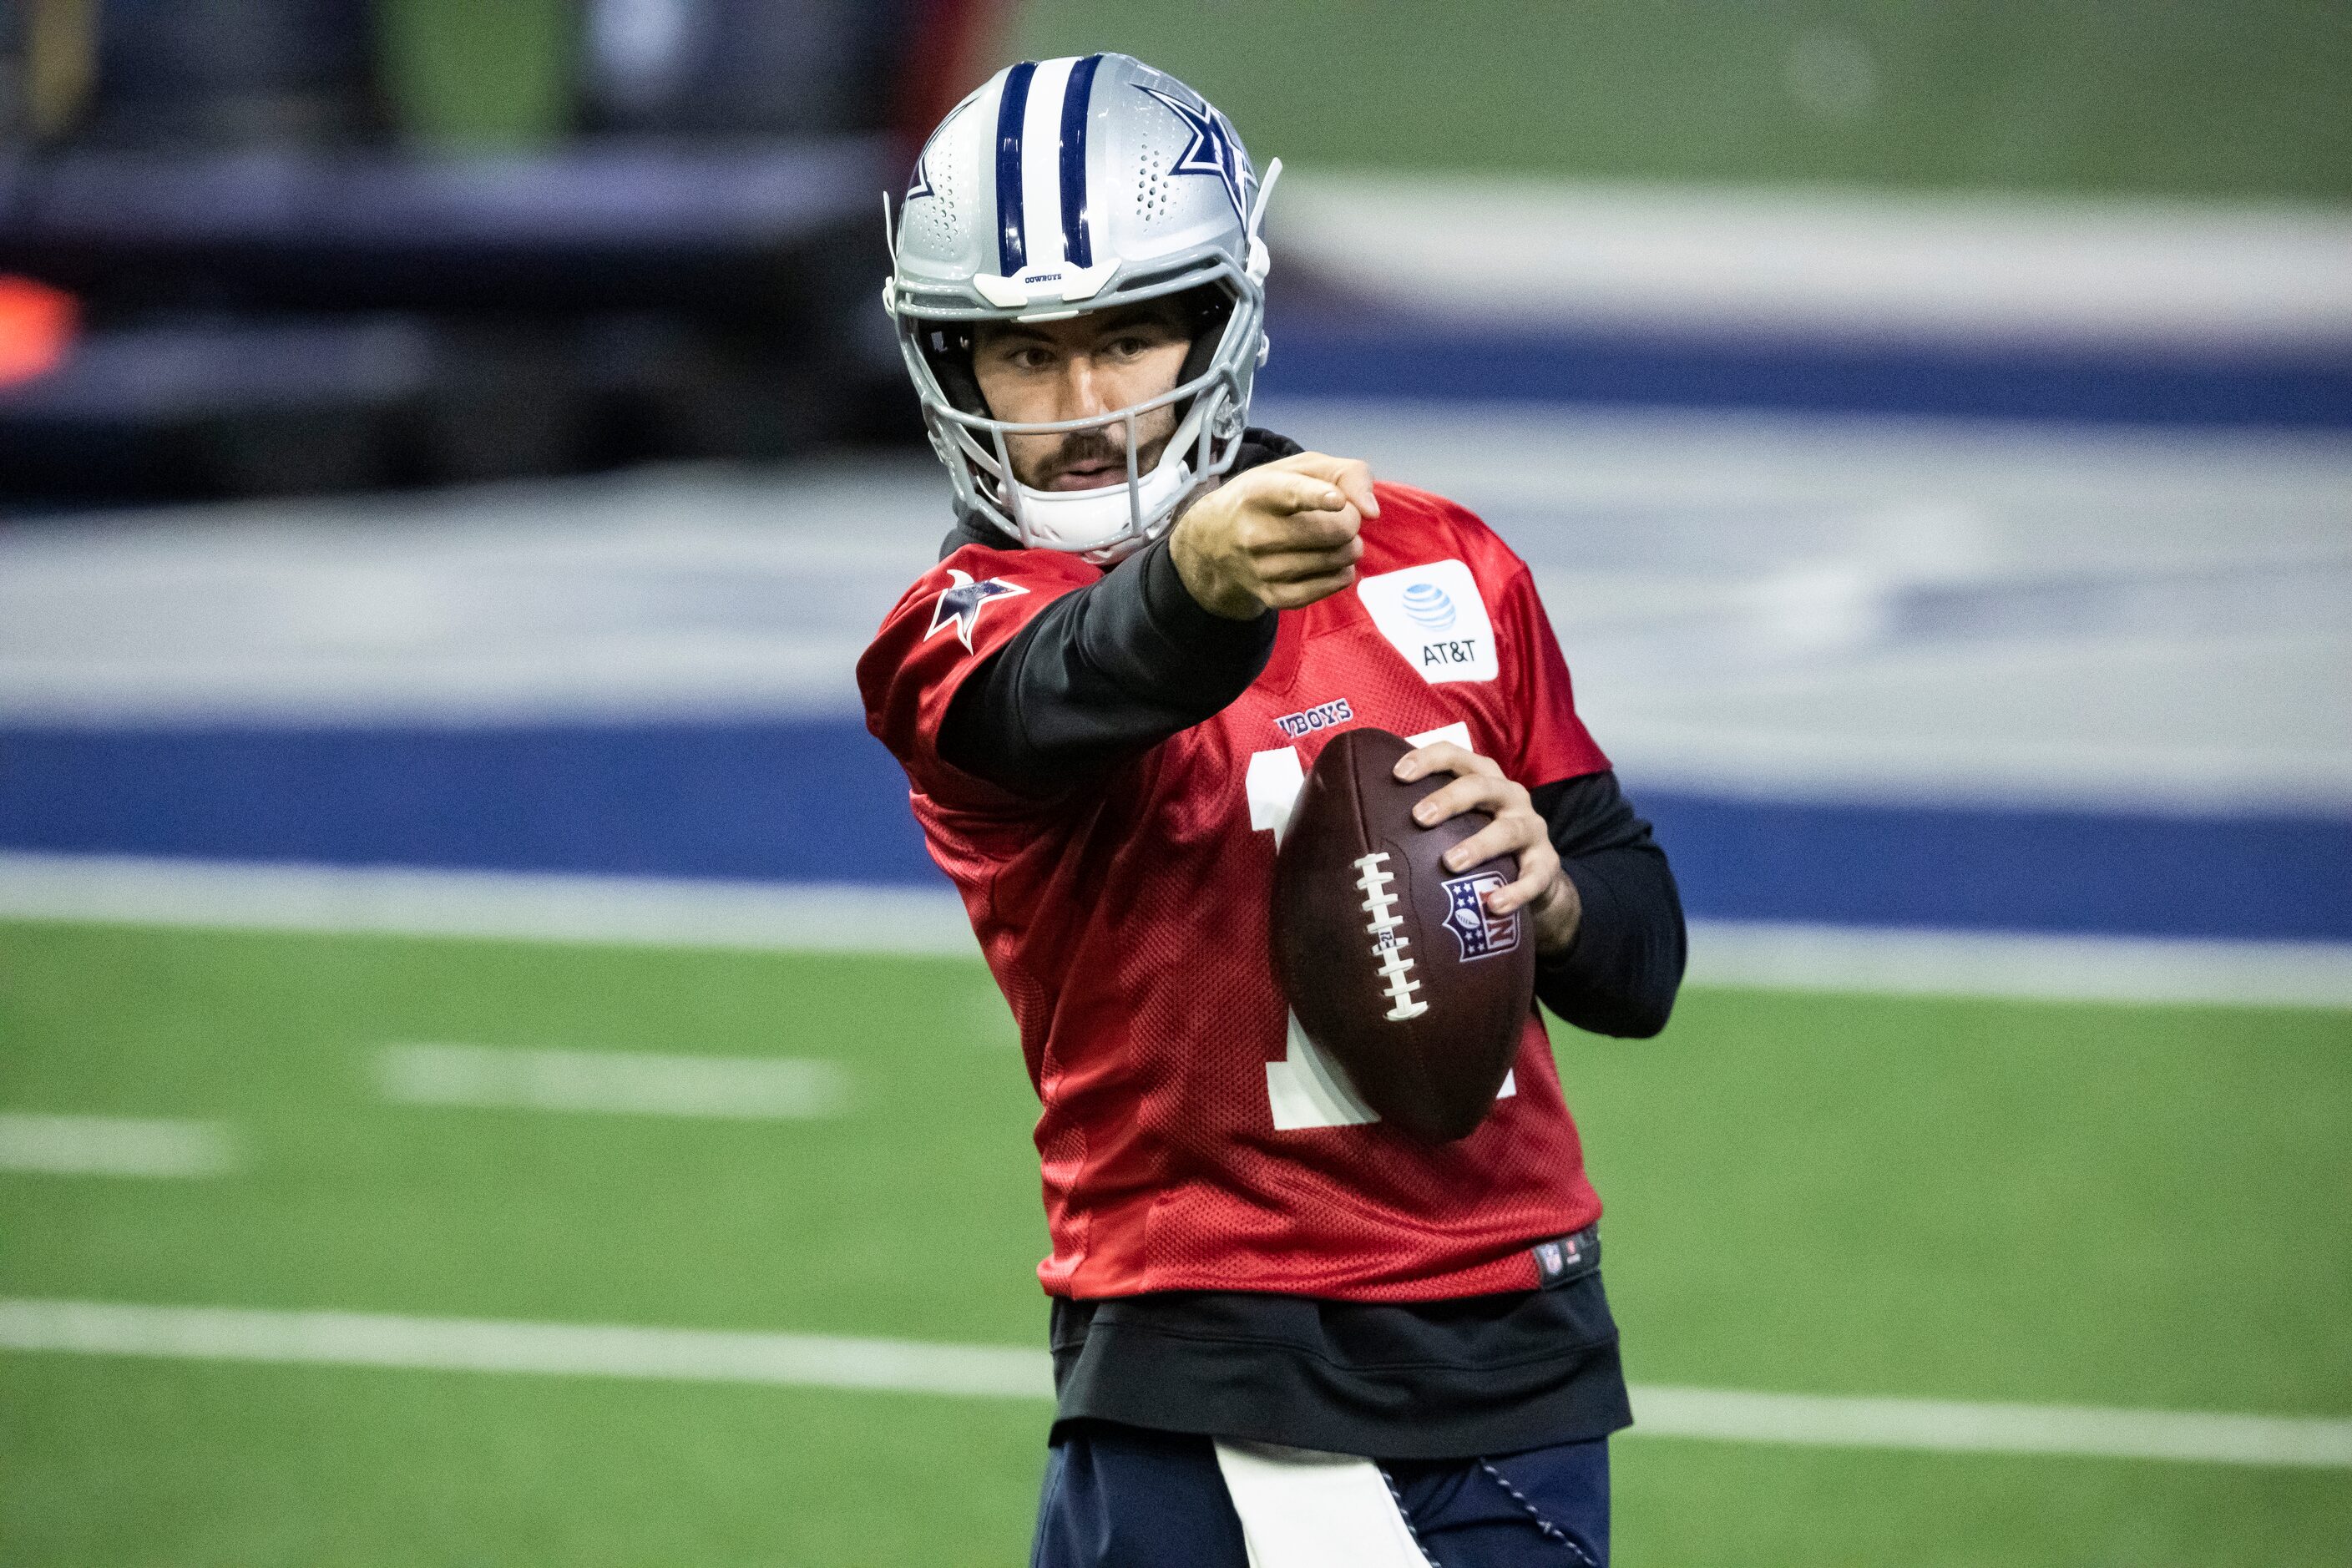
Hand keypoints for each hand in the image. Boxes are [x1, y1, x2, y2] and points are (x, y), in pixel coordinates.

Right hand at [1168, 452, 1379, 618]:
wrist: (1214, 542)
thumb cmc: (1267, 497)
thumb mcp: (1298, 468)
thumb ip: (1345, 473)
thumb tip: (1371, 512)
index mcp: (1258, 492)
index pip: (1290, 494)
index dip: (1318, 497)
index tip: (1337, 500)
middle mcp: (1254, 533)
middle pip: (1333, 531)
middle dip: (1351, 522)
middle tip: (1342, 518)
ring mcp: (1261, 569)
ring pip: (1337, 559)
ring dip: (1349, 548)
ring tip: (1335, 539)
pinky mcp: (1272, 596)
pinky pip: (1329, 586)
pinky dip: (1342, 573)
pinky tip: (1335, 562)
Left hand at [1394, 741, 1580, 955]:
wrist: (1533, 874)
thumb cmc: (1476, 839)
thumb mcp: (1455, 821)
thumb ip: (1418, 816)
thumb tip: (1347, 819)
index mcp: (1482, 777)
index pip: (1454, 756)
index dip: (1427, 759)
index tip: (1397, 775)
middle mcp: (1509, 796)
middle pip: (1482, 785)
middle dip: (1450, 798)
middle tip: (1419, 817)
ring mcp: (1531, 828)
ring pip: (1509, 830)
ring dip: (1479, 844)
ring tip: (1451, 863)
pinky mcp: (1546, 864)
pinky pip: (1535, 877)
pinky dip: (1516, 891)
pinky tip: (1492, 905)